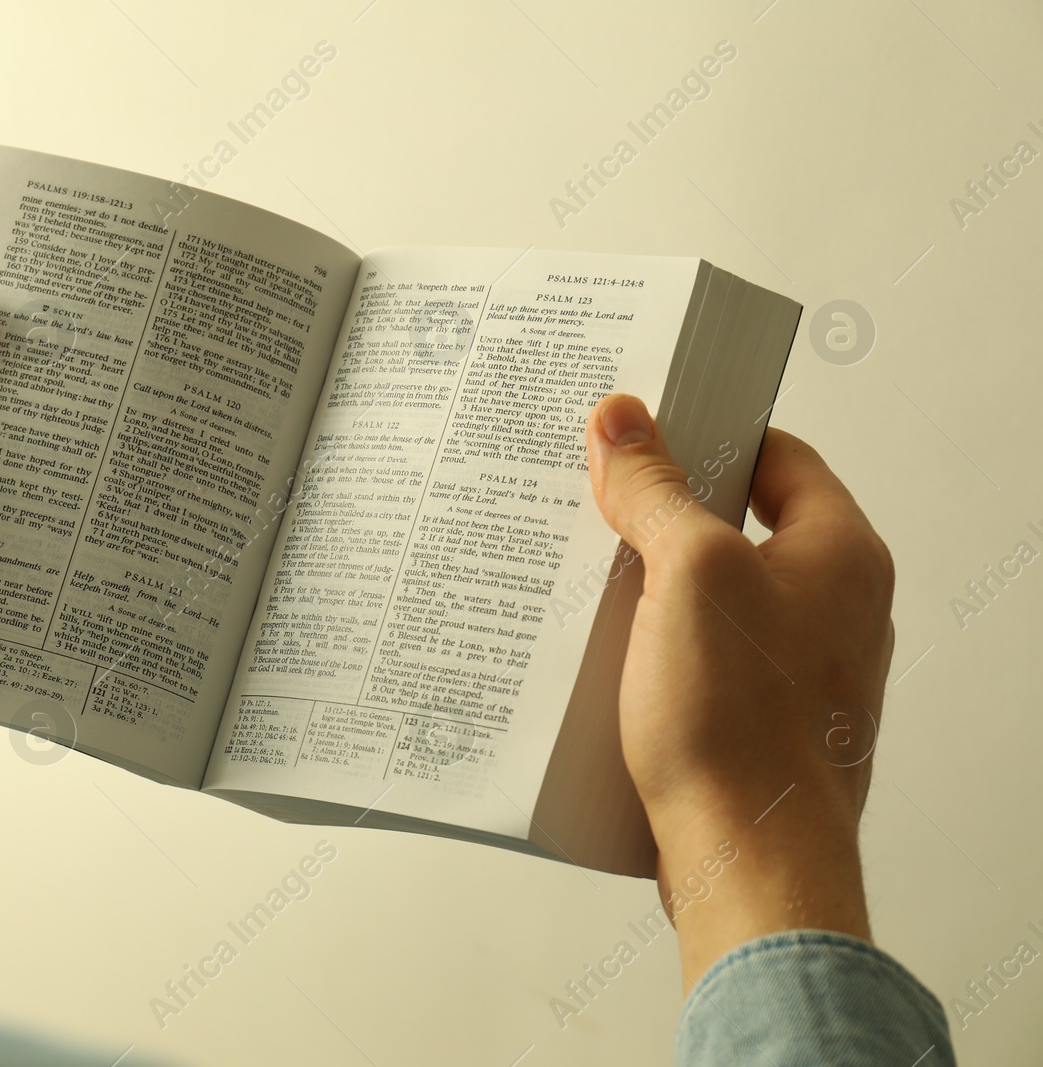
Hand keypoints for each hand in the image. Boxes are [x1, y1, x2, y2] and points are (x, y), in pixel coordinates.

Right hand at [584, 394, 894, 992]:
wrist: (748, 859)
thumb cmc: (739, 724)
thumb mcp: (687, 574)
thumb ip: (654, 490)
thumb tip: (625, 420)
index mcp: (841, 554)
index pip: (780, 457)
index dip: (711, 434)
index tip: (644, 431)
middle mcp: (833, 608)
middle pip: (741, 525)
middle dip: (664, 512)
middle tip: (598, 499)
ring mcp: (800, 668)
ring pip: (717, 596)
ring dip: (653, 582)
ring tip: (587, 573)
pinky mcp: (761, 719)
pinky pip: (704, 658)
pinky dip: (656, 645)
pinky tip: (602, 651)